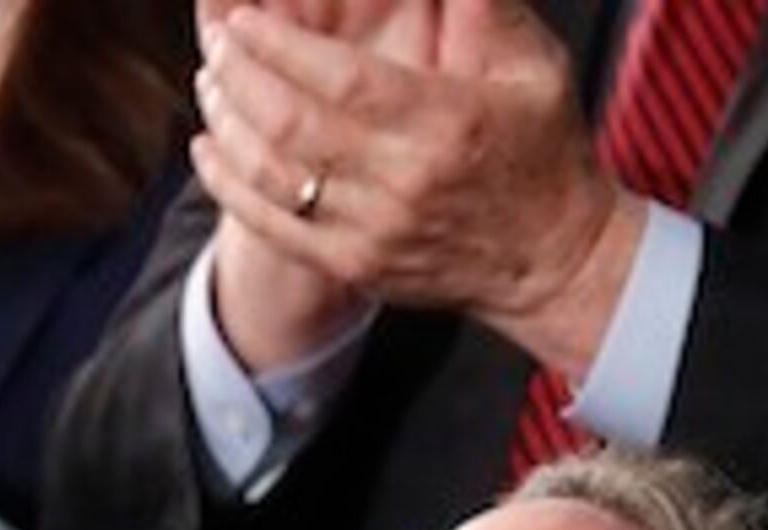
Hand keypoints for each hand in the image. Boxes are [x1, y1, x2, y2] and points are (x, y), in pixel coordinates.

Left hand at [190, 0, 639, 374]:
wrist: (557, 262)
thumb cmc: (544, 152)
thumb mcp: (534, 65)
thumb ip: (482, 6)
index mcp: (446, 123)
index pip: (340, 81)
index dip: (280, 47)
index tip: (245, 21)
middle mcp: (405, 182)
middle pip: (291, 125)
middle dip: (240, 76)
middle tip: (219, 43)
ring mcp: (376, 232)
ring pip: (272, 176)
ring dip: (227, 124)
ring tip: (211, 82)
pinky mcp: (357, 266)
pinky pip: (273, 228)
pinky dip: (230, 185)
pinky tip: (210, 148)